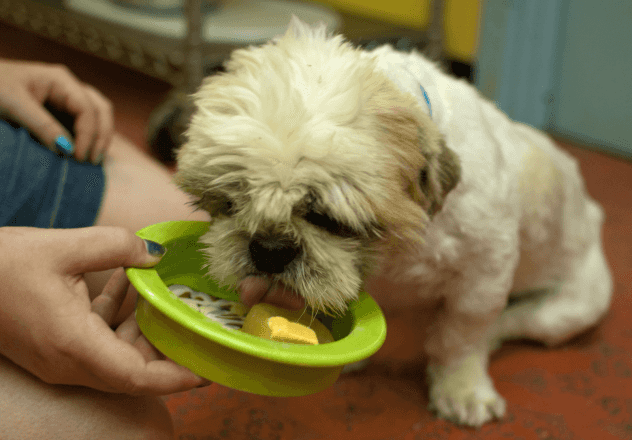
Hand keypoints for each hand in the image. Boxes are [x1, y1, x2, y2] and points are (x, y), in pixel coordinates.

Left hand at [0, 59, 113, 163]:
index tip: (78, 157)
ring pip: (98, 118)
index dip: (88, 134)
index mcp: (61, 80)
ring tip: (92, 161)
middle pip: (101, 111)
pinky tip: (83, 155)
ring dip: (98, 139)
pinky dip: (88, 141)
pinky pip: (83, 127)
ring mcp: (68, 101)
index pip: (87, 108)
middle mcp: (70, 89)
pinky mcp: (62, 114)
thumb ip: (42, 125)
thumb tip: (67, 149)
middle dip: (101, 137)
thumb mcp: (14, 105)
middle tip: (92, 161)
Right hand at [0, 226, 207, 394]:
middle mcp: (68, 360)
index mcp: (73, 344)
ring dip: (142, 326)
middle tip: (195, 321)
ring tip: (167, 294)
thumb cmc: (0, 264)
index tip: (206, 368)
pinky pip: (97, 337)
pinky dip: (118, 314)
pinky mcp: (54, 345)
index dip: (175, 378)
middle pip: (132, 368)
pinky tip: (130, 280)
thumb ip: (118, 246)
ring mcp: (59, 356)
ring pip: (116, 352)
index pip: (136, 377)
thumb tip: (156, 253)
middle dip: (166, 347)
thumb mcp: (64, 245)